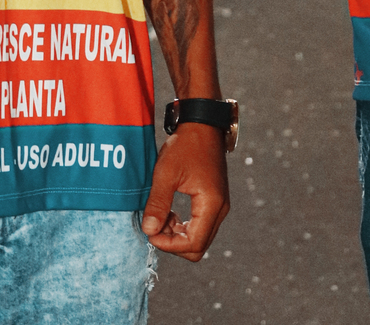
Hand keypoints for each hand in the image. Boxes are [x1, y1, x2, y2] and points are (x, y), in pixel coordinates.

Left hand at [141, 123, 228, 259]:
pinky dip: (184, 225)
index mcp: (211, 204)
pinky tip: (170, 211)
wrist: (202, 122)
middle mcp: (220, 209)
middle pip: (198, 246)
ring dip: (178, 234)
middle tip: (155, 223)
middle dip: (173, 242)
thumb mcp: (166, 173)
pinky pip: (201, 225)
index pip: (193, 244)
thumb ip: (158, 204)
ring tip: (161, 214)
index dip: (169, 245)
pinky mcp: (215, 200)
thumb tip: (149, 231)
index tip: (151, 232)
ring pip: (199, 237)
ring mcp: (219, 205)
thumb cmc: (185, 145)